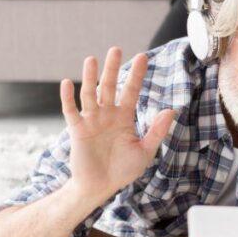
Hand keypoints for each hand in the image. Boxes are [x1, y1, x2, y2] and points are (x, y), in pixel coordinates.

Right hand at [60, 47, 175, 203]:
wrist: (101, 187)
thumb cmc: (123, 170)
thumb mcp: (145, 151)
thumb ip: (157, 131)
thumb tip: (171, 110)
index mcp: (124, 117)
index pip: (131, 91)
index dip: (137, 75)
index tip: (143, 57)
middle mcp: (107, 114)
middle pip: (110, 86)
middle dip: (113, 68)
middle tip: (116, 49)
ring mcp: (91, 120)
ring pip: (90, 94)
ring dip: (90, 77)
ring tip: (92, 59)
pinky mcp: (77, 130)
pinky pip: (71, 111)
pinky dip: (67, 98)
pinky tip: (66, 83)